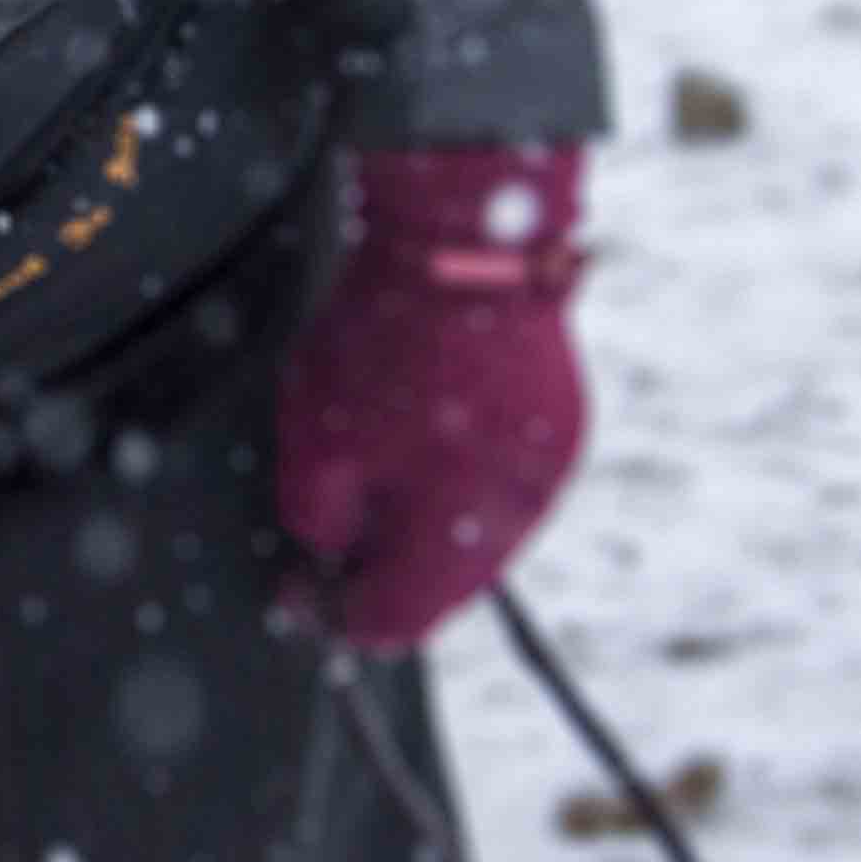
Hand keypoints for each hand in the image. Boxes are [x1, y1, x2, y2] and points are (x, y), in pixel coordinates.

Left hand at [273, 142, 588, 649]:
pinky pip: (503, 479)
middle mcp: (519, 517)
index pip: (397, 623)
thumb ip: (317, 521)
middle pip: (442, 584)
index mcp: (459, 536)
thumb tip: (323, 560)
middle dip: (382, 565)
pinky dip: (461, 474)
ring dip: (425, 520)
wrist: (465, 238)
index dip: (337, 617)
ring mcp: (549, 469)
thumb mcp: (315, 441)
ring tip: (372, 466)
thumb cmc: (385, 342)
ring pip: (478, 532)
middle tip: (328, 524)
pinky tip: (423, 432)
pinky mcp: (562, 423)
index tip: (298, 589)